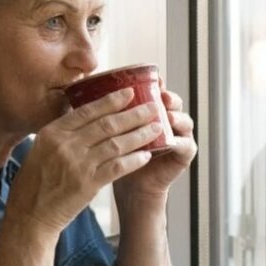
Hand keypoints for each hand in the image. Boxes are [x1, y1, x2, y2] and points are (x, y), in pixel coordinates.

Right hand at [6, 87, 162, 236]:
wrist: (29, 215)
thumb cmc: (33, 184)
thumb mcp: (39, 151)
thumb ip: (60, 135)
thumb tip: (84, 119)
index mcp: (51, 133)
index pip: (87, 111)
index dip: (111, 101)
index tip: (129, 93)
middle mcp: (64, 145)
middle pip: (106, 124)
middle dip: (133, 114)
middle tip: (153, 107)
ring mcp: (77, 164)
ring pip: (116, 144)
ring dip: (140, 135)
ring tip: (157, 128)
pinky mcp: (88, 184)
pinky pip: (117, 167)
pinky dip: (134, 160)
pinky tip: (147, 155)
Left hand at [113, 85, 196, 208]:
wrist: (129, 186)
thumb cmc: (117, 156)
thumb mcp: (110, 132)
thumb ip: (105, 113)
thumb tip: (79, 91)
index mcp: (150, 111)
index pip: (156, 91)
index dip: (154, 84)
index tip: (150, 79)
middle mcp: (167, 120)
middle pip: (173, 103)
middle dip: (168, 97)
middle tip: (162, 95)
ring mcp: (178, 136)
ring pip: (184, 121)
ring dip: (177, 117)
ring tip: (168, 116)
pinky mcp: (183, 155)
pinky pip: (186, 145)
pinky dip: (179, 142)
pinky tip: (171, 141)